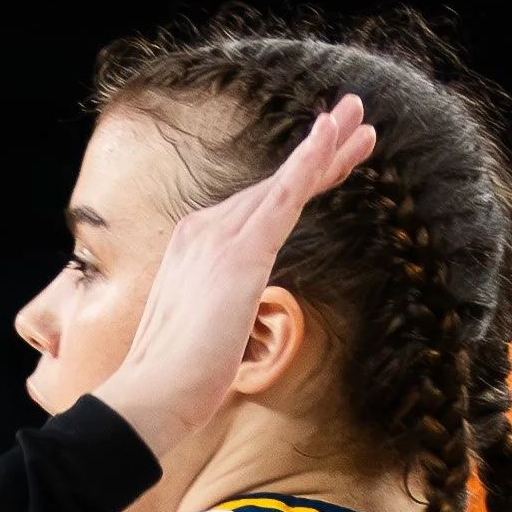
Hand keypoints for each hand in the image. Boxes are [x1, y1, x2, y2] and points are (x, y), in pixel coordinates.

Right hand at [91, 96, 374, 460]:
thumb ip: (220, 318)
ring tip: (358, 117)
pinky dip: (310, 161)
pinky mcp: (241, 252)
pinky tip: (332, 135)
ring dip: (325, 146)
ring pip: (285, 182)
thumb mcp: (203, 337)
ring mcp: (219, 238)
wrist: (153, 394)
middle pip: (273, 185)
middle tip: (353, 117)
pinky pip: (285, 195)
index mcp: (194, 251)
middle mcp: (202, 232)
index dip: (294, 181)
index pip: (256, 209)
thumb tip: (230, 330)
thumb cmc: (174, 381)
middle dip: (318, 151)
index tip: (327, 161)